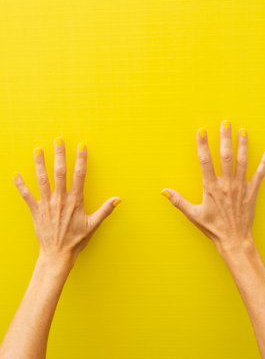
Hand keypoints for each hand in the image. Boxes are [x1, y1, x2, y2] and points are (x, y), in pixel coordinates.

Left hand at [12, 138, 120, 271]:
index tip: (81, 146)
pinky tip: (16, 173)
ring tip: (38, 150)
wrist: (57, 255)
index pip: (79, 175)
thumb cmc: (76, 240)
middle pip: (59, 172)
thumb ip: (105, 210)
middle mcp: (60, 199)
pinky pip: (26, 195)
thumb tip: (118, 199)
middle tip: (58, 140)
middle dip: (59, 155)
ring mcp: (47, 204)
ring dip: (40, 164)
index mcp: (75, 201)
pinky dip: (20, 185)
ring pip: (42, 180)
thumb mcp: (93, 225)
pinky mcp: (36, 211)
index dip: (81, 159)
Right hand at [161, 121, 264, 254]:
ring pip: (242, 161)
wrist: (234, 240)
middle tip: (225, 123)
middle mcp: (226, 184)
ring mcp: (240, 187)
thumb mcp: (193, 215)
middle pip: (225, 156)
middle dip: (225, 138)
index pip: (205, 161)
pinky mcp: (252, 192)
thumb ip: (179, 201)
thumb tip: (164, 191)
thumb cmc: (213, 228)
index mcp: (211, 188)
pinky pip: (259, 175)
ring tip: (242, 131)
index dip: (203, 145)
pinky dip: (264, 163)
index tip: (202, 131)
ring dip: (242, 145)